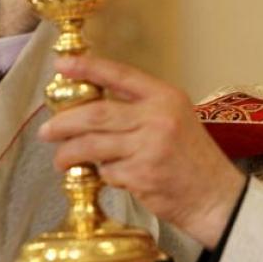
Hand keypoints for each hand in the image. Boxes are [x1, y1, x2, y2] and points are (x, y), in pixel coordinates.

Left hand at [38, 55, 245, 248]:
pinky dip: (100, 174)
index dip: (88, 68)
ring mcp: (149, 147)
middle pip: (96, 113)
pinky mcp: (141, 175)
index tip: (62, 65)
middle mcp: (158, 118)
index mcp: (166, 97)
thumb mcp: (176, 118)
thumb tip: (92, 106)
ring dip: (70, 153)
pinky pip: (106, 171)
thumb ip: (141, 109)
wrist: (215, 196)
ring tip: (60, 158)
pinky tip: (105, 176)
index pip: (120, 75)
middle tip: (47, 130)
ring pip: (93, 145)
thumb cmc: (192, 158)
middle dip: (64, 122)